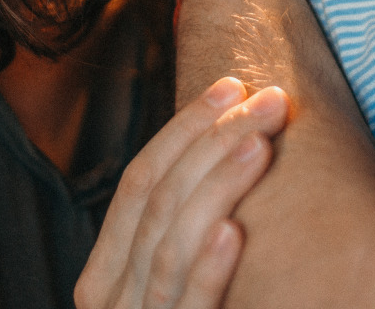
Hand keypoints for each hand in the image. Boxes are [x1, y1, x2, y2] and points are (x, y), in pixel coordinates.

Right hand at [76, 78, 291, 308]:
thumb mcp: (169, 280)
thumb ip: (179, 233)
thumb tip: (229, 150)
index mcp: (104, 276)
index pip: (137, 181)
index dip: (184, 129)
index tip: (232, 87)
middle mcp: (113, 299)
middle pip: (157, 201)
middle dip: (214, 141)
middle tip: (270, 101)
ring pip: (171, 243)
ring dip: (218, 186)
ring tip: (261, 143)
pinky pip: (189, 304)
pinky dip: (207, 266)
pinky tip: (234, 231)